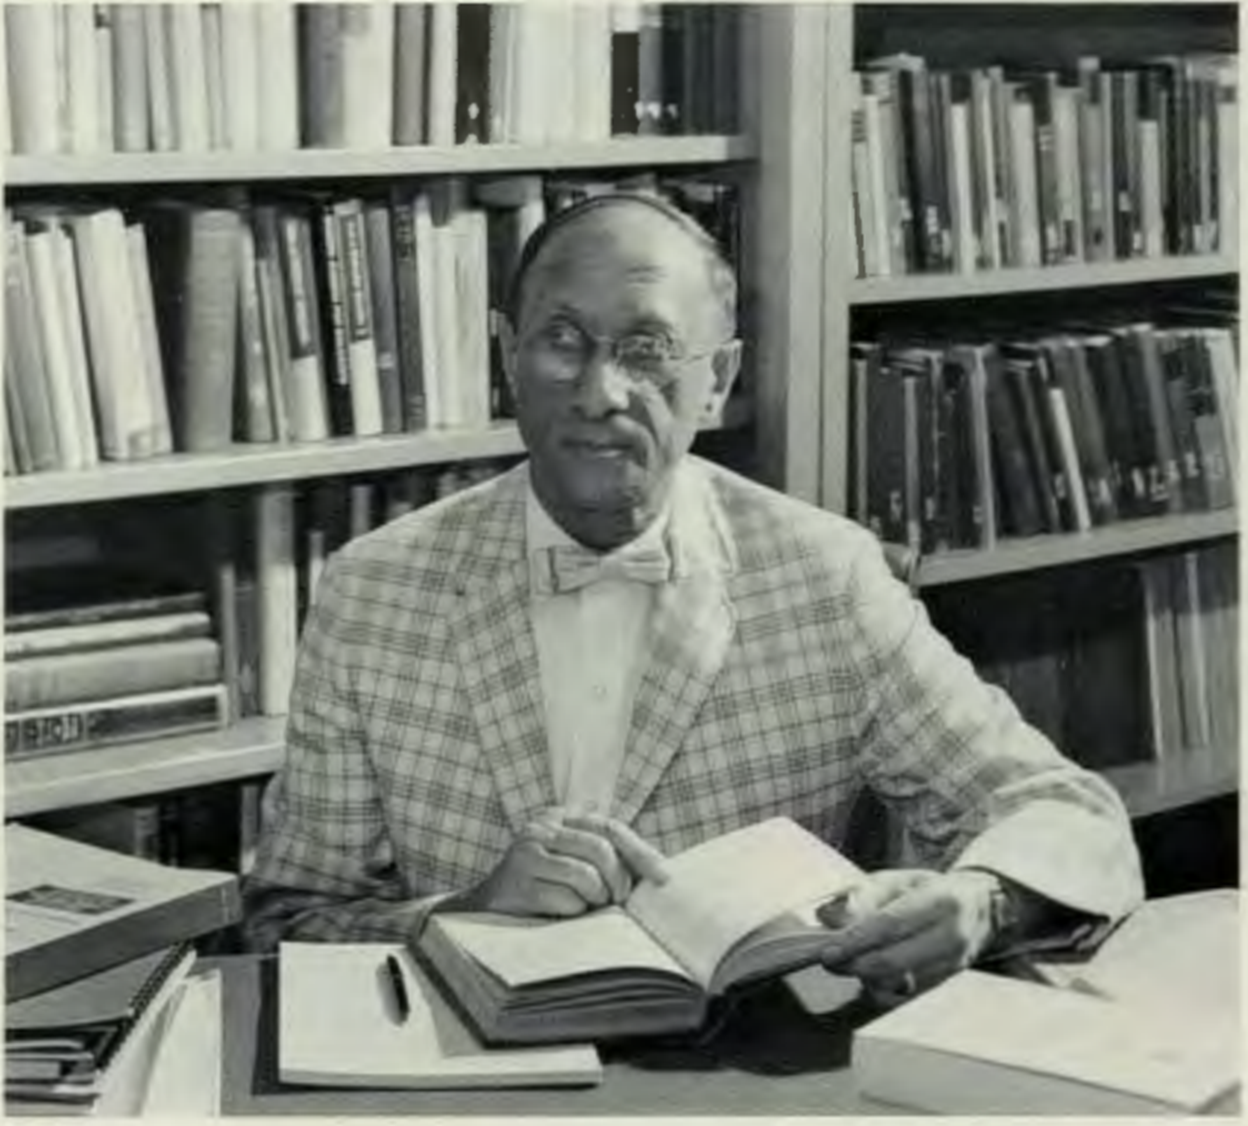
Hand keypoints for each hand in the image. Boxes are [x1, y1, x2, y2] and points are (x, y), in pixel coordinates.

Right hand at [459, 808, 668, 918]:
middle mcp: (540, 828)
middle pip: (600, 849)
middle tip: (617, 899)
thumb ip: (607, 857)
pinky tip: (562, 913)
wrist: (487, 908)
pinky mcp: (518, 884)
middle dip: (618, 880)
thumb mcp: (574, 863)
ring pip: (586, 877)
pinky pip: (566, 901)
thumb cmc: (541, 887)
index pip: (609, 827)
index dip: (640, 852)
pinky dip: (574, 913)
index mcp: (558, 817)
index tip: (664, 878)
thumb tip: (659, 872)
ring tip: (586, 905)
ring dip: (595, 899)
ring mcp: (526, 854)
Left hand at [817, 869, 997, 1005]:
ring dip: (865, 978)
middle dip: (856, 965)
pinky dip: (881, 986)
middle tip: (830, 961)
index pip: (891, 924)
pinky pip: (906, 993)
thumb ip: (863, 895)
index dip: (857, 940)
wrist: (980, 909)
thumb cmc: (929, 890)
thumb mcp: (897, 879)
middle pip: (895, 961)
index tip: (830, 950)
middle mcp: (951, 935)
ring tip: (847, 963)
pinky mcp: (945, 982)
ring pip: (899, 983)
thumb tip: (830, 918)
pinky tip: (868, 972)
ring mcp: (952, 963)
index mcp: (940, 900)